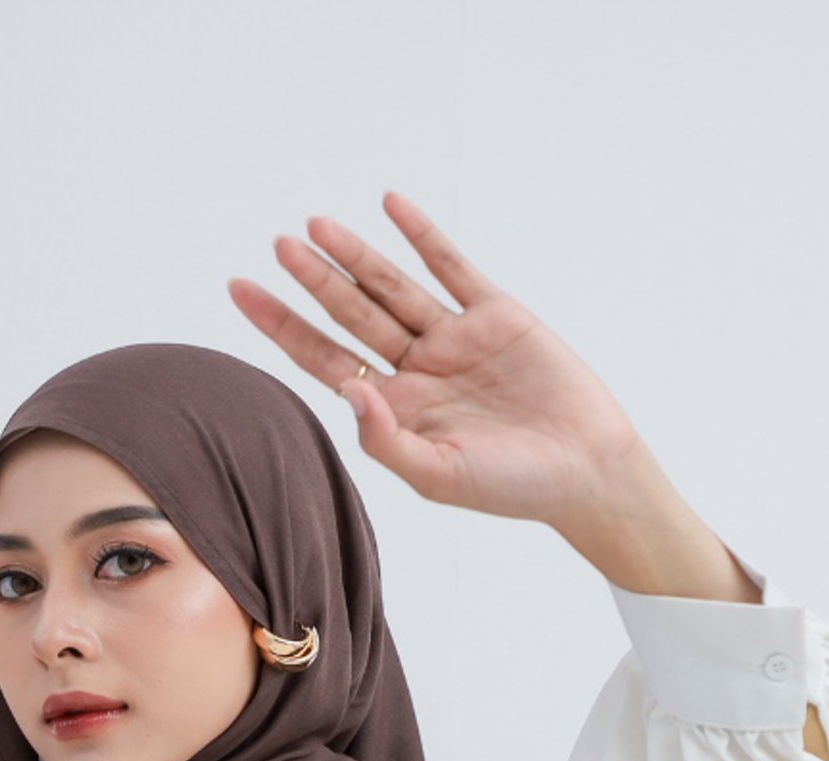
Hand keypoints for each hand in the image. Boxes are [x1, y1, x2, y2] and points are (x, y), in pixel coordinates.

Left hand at [228, 190, 655, 537]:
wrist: (587, 469)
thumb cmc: (511, 487)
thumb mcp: (439, 475)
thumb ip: (386, 441)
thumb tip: (350, 390)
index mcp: (395, 410)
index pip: (323, 359)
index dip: (280, 326)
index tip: (241, 290)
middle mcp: (417, 370)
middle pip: (351, 315)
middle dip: (313, 281)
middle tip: (278, 246)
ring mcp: (454, 338)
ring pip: (393, 288)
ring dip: (356, 255)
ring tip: (316, 224)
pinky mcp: (496, 315)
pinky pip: (452, 267)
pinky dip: (423, 236)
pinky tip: (391, 205)